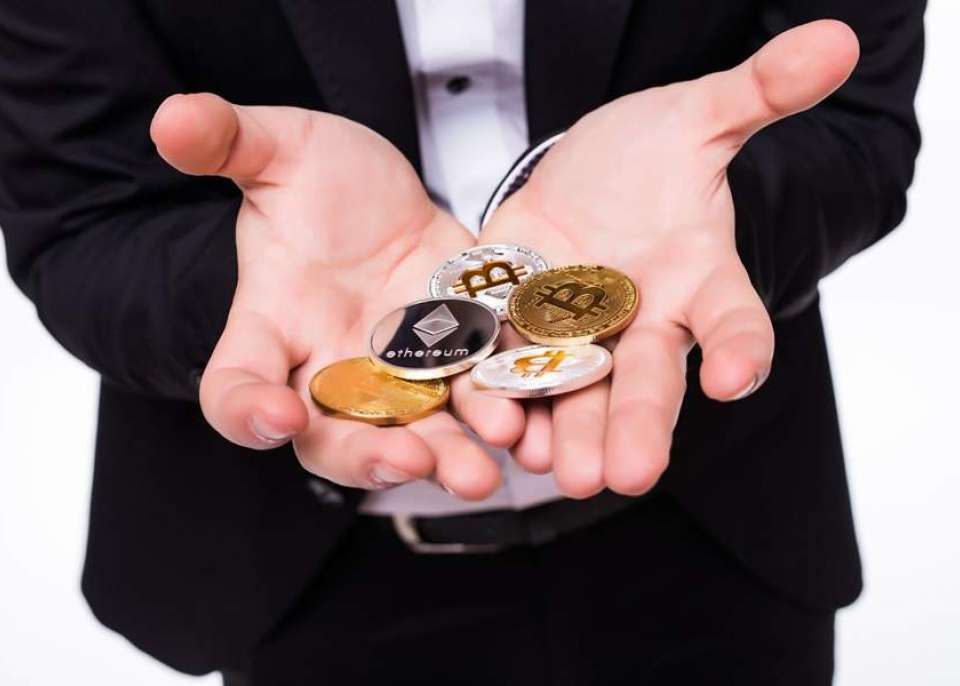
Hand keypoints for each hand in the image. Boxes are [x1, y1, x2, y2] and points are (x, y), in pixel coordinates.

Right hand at [150, 95, 522, 496]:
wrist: (388, 200)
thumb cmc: (321, 185)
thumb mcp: (279, 151)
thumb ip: (229, 142)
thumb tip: (173, 118)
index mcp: (271, 329)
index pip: (234, 387)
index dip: (246, 410)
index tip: (273, 416)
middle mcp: (331, 369)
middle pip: (334, 439)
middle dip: (369, 456)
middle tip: (408, 461)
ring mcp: (399, 375)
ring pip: (416, 434)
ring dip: (450, 454)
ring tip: (485, 469)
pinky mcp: (459, 363)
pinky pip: (478, 398)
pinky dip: (502, 414)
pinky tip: (532, 426)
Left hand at [480, 20, 859, 496]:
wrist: (582, 177)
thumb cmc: (650, 157)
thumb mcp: (697, 120)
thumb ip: (755, 95)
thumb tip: (835, 41)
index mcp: (698, 281)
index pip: (733, 321)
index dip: (738, 349)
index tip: (735, 377)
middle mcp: (642, 321)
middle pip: (644, 379)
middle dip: (636, 425)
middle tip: (627, 476)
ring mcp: (575, 330)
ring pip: (575, 387)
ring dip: (565, 428)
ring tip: (556, 470)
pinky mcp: (513, 320)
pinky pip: (508, 359)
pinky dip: (498, 390)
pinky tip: (493, 425)